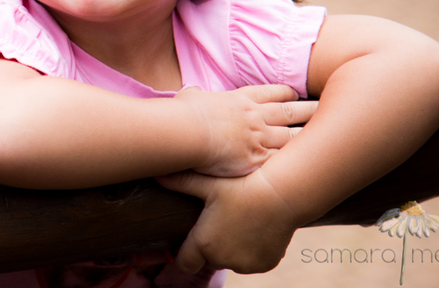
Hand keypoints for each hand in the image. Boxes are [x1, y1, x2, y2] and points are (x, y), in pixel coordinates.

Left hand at [157, 169, 297, 273]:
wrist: (282, 194)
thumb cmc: (241, 185)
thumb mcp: (207, 182)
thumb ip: (180, 181)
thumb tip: (157, 173)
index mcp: (204, 244)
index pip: (185, 263)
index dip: (186, 253)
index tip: (190, 240)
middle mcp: (224, 259)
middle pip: (210, 258)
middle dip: (212, 244)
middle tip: (220, 220)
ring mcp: (246, 265)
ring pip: (232, 259)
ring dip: (233, 247)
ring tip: (240, 220)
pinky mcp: (265, 265)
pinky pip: (252, 260)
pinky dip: (252, 249)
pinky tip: (255, 227)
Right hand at [174, 85, 314, 176]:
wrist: (188, 131)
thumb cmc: (184, 113)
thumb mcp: (190, 97)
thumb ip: (195, 95)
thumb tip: (192, 93)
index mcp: (240, 99)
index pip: (270, 93)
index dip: (285, 94)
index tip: (295, 95)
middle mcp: (255, 116)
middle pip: (290, 111)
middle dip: (310, 110)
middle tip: (325, 108)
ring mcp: (259, 137)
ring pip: (293, 136)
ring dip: (311, 136)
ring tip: (329, 138)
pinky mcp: (257, 159)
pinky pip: (283, 161)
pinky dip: (298, 162)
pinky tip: (310, 166)